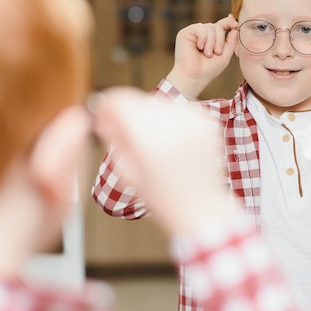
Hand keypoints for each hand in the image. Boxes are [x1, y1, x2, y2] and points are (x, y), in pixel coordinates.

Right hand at [92, 88, 235, 236]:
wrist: (202, 209)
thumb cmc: (163, 198)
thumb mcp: (128, 173)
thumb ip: (114, 138)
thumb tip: (104, 114)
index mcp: (152, 140)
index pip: (122, 102)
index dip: (108, 105)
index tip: (102, 115)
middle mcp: (176, 125)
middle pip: (140, 101)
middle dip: (128, 112)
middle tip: (122, 132)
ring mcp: (195, 121)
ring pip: (159, 103)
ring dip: (148, 114)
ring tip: (149, 141)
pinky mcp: (207, 122)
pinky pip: (178, 109)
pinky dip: (168, 118)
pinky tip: (168, 140)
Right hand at [166, 14, 238, 98]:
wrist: (194, 77)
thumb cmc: (209, 70)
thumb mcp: (225, 56)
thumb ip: (231, 42)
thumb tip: (236, 27)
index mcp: (212, 40)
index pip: (222, 25)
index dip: (229, 22)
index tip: (236, 24)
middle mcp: (202, 35)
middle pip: (217, 26)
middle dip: (220, 40)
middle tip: (217, 53)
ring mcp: (194, 33)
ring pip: (210, 27)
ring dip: (212, 42)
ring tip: (207, 54)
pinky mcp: (185, 33)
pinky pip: (200, 28)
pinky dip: (203, 38)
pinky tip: (199, 48)